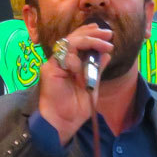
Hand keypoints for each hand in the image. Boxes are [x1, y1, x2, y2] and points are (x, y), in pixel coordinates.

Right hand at [38, 22, 112, 143]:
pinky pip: (64, 57)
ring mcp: (54, 63)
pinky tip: (83, 67)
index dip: (92, 35)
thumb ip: (97, 70)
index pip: (79, 42)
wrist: (63, 123)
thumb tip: (107, 53)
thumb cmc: (76, 109)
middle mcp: (61, 60)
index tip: (107, 35)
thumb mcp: (92, 86)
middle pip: (74, 38)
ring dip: (89, 41)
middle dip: (92, 33)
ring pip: (70, 42)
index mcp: (71, 63)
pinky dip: (76, 59)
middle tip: (108, 34)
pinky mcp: (49, 69)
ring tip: (104, 44)